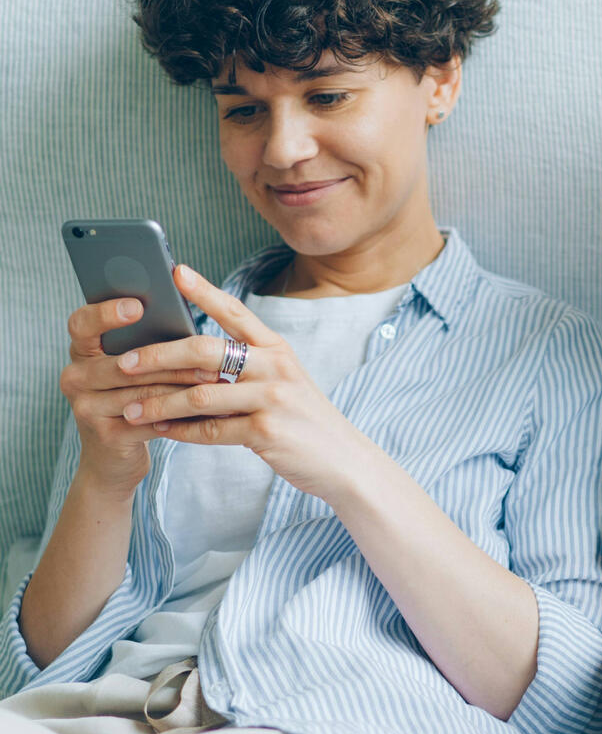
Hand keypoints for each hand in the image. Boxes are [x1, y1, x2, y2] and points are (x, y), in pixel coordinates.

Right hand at [60, 296, 220, 494]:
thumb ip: (149, 346)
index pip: (82, 324)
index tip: (138, 305)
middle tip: (212, 352)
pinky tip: (210, 410)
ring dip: (185, 386)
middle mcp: (75, 377)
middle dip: (173, 359)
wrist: (114, 458)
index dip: (106, 313)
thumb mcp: (136, 371)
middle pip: (125, 362)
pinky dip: (183, 414)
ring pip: (143, 391)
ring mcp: (85, 407)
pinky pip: (150, 419)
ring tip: (219, 380)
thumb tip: (192, 319)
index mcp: (81, 352)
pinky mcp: (105, 435)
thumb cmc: (137, 400)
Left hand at [114, 265, 367, 497]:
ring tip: (130, 409)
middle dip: (159, 356)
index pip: (236, 312)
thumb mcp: (284, 382)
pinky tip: (161, 431)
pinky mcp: (267, 432)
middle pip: (205, 351)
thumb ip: (247, 367)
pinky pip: (211, 430)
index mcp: (278, 349)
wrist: (344, 460)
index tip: (174, 272)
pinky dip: (181, 432)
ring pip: (201, 395)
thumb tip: (190, 358)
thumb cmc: (304, 420)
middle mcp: (276, 367)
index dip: (204, 291)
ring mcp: (273, 399)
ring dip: (159, 403)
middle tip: (125, 362)